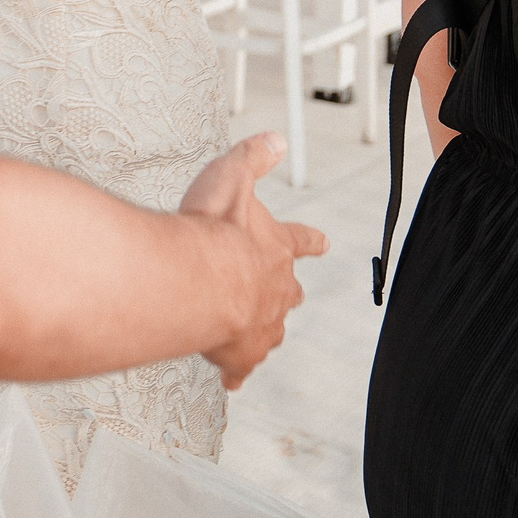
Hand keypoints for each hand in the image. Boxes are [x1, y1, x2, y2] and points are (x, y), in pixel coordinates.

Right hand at [178, 133, 326, 388]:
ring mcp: (260, 325)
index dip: (310, 241)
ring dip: (262, 329)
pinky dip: (236, 372)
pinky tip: (232, 380)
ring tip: (253, 335)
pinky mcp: (239, 355)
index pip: (302, 240)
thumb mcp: (232, 176)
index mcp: (276, 249)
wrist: (194, 282)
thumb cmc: (211, 230)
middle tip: (283, 294)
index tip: (322, 243)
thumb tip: (276, 138)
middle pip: (289, 293)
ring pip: (270, 331)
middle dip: (285, 292)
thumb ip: (254, 157)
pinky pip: (241, 367)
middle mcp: (276, 290)